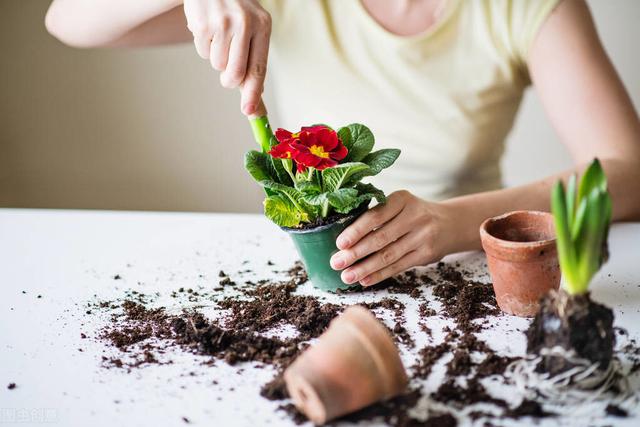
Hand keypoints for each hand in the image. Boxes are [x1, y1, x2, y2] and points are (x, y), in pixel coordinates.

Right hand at [183, 0, 270, 115]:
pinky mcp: (202, 23)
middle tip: (228, 75)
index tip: (249, 112)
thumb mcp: (252, 28)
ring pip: (217, 64)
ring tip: (219, 36)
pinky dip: (204, 45)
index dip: (253, 93)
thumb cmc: (235, 11)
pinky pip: (202, 52)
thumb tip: (255, 101)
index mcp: (262, 25)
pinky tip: (208, 28)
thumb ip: (254, 62)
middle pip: (235, 73)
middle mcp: (245, 23)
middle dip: (230, 80)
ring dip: (216, 57)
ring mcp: (222, 22)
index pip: (259, 68)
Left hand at [330, 190, 458, 286]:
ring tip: (347, 276)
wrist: (450, 223)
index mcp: (402, 199)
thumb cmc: (413, 214)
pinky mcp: (427, 254)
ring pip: (388, 255)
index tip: (339, 243)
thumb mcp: (400, 205)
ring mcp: (423, 236)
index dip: (356, 231)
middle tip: (336, 263)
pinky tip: (365, 279)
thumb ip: (378, 215)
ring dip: (365, 268)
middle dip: (355, 252)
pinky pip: (399, 266)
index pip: (375, 215)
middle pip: (380, 237)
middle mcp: (415, 216)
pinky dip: (380, 274)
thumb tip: (344, 239)